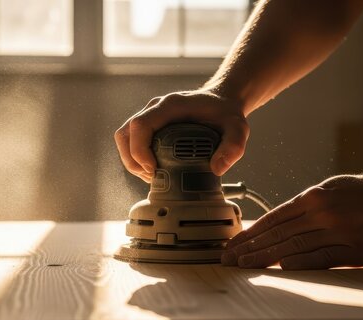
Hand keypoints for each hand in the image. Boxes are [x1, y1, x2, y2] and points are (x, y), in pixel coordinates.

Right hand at [114, 89, 248, 181]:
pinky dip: (136, 158)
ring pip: (125, 138)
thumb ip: (233, 147)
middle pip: (126, 134)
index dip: (140, 150)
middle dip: (133, 160)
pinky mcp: (151, 125)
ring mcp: (151, 116)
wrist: (222, 101)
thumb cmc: (226, 113)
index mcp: (171, 106)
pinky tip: (152, 170)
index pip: (140, 125)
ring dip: (131, 161)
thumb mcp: (237, 129)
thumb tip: (217, 169)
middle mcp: (156, 109)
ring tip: (150, 176)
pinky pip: (132, 141)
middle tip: (151, 177)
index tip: (153, 169)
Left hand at [221, 173, 362, 269]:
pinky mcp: (356, 250)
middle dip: (249, 247)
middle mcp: (321, 212)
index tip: (231, 245)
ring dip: (265, 257)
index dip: (249, 234)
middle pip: (277, 234)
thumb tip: (277, 222)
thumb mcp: (331, 190)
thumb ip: (305, 207)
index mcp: (313, 198)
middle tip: (227, 259)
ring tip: (244, 265)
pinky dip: (300, 263)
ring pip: (294, 245)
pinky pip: (323, 257)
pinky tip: (280, 268)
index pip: (272, 219)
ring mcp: (339, 231)